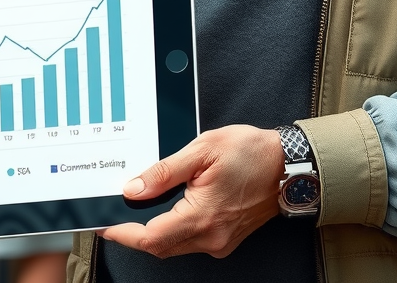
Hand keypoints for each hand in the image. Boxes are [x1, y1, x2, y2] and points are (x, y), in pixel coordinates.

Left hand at [100, 125, 282, 258]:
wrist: (289, 165)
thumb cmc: (251, 152)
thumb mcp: (202, 150)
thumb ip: (164, 172)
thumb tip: (134, 189)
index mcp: (202, 217)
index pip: (150, 238)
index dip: (124, 233)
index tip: (106, 224)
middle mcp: (211, 237)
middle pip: (160, 247)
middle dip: (135, 234)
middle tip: (117, 215)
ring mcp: (220, 241)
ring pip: (175, 246)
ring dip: (154, 233)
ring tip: (139, 209)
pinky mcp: (226, 238)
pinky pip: (190, 241)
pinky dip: (173, 230)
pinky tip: (169, 210)